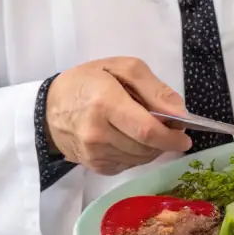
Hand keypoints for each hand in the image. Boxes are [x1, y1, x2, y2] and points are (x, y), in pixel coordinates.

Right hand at [45, 57, 191, 175]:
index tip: (185, 137)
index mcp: (106, 103)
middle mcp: (98, 133)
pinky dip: (137, 154)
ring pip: (140, 159)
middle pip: (146, 148)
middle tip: (168, 127)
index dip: (171, 137)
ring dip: (152, 148)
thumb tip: (181, 113)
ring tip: (145, 128)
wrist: (48, 108)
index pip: (147, 131)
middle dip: (164, 141)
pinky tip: (129, 138)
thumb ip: (154, 89)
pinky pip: (128, 165)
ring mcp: (94, 154)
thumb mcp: (122, 68)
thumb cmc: (87, 81)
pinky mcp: (94, 167)